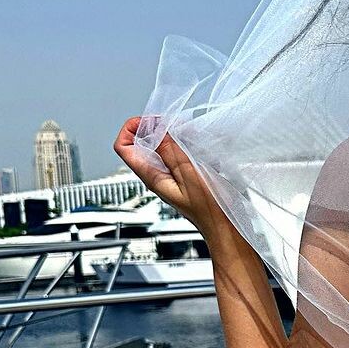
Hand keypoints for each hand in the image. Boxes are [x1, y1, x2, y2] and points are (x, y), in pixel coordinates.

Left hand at [113, 116, 232, 240]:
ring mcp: (171, 176)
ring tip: (193, 137)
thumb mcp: (189, 175)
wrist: (225, 226)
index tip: (151, 121)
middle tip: (175, 126)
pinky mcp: (184, 176)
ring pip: (162, 147)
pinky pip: (179, 154)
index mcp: (152, 176)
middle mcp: (157, 175)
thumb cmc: (210, 209)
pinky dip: (189, 146)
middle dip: (157, 129)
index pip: (123, 147)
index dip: (132, 128)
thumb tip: (155, 130)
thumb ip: (170, 151)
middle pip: (142, 143)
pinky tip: (204, 151)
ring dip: (176, 137)